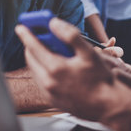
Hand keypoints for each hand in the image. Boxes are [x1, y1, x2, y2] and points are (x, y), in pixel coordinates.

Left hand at [15, 17, 130, 129]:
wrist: (108, 106)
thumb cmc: (101, 80)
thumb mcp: (89, 53)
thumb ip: (70, 35)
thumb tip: (54, 24)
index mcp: (56, 68)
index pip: (33, 47)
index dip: (26, 34)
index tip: (21, 27)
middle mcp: (48, 82)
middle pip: (30, 59)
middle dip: (31, 46)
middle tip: (37, 37)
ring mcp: (49, 93)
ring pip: (34, 71)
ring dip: (37, 59)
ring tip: (48, 51)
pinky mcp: (52, 101)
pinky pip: (41, 82)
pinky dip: (43, 72)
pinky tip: (55, 68)